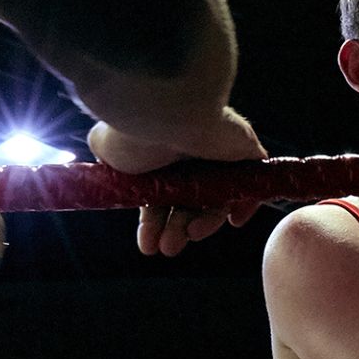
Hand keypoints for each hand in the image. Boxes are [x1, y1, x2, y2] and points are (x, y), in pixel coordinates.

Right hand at [88, 110, 267, 256]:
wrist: (166, 109)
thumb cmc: (134, 130)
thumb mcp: (108, 148)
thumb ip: (109, 155)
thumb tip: (108, 162)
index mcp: (158, 151)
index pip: (160, 195)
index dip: (154, 222)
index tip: (148, 245)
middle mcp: (188, 151)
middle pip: (189, 201)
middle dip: (177, 229)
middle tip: (167, 248)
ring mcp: (217, 151)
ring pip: (217, 198)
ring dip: (205, 223)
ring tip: (188, 237)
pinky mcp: (244, 150)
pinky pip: (250, 184)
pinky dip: (245, 205)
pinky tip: (233, 221)